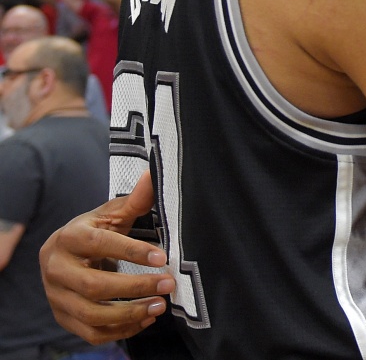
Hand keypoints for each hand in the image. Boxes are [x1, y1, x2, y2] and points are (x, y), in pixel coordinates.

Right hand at [39, 171, 172, 344]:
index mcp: (69, 237)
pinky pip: (91, 333)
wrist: (65, 254)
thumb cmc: (94, 230)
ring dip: (130, 314)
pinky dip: (120, 330)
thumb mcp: (111, 213)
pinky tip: (145, 320)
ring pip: (91, 315)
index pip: (101, 244)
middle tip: (168, 284)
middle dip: (135, 288)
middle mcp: (56, 269)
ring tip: (160, 306)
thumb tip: (155, 173)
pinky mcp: (62, 317)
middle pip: (94, 286)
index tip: (163, 257)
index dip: (132, 252)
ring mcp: (56, 296)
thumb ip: (135, 199)